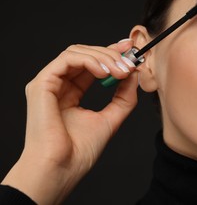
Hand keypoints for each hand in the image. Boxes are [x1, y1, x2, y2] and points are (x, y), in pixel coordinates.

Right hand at [2, 39, 138, 204]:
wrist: (62, 169)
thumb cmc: (80, 151)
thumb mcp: (111, 118)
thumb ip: (123, 97)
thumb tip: (133, 73)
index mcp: (71, 92)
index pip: (92, 64)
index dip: (110, 52)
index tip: (130, 48)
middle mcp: (59, 85)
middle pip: (85, 54)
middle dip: (111, 54)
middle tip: (129, 63)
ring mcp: (49, 84)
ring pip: (76, 52)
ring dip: (103, 57)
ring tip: (120, 71)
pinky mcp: (41, 84)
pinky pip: (66, 59)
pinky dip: (89, 60)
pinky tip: (104, 72)